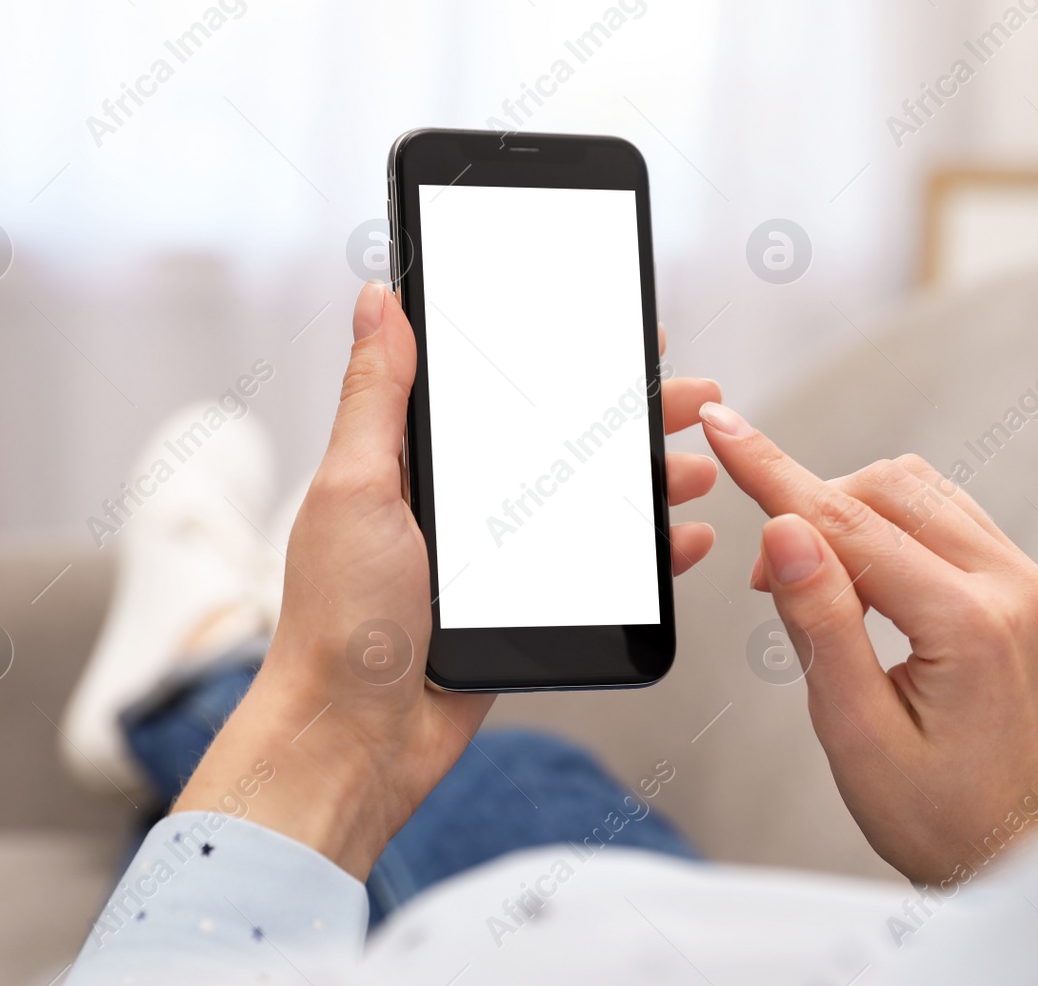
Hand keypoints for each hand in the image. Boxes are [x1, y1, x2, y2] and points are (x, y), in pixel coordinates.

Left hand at [175, 282, 721, 878]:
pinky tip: (683, 539)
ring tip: (699, 467)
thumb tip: (378, 299)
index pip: (502, 390)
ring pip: (590, 502)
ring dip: (650, 481)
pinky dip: (647, 554)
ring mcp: (497, 557)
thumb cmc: (338, 617)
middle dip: (630, 417)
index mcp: (416, 462)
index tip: (620, 334)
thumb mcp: (354, 487)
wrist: (354, 739)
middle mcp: (462, 502)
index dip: (563, 359)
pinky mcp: (523, 608)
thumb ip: (376, 395)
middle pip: (562, 441)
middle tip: (691, 395)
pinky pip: (598, 569)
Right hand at [699, 402, 1037, 884]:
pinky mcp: (1023, 589)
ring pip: (917, 492)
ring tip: (812, 588)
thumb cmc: (937, 817)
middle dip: (810, 512)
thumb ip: (819, 624)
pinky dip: (886, 528)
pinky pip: (944, 517)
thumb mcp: (855, 732)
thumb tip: (785, 530)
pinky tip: (860, 580)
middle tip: (766, 586)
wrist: (1012, 856)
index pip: (851, 524)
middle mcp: (1013, 588)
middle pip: (887, 490)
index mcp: (973, 624)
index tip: (724, 428)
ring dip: (848, 514)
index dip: (774, 474)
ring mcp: (1025, 584)